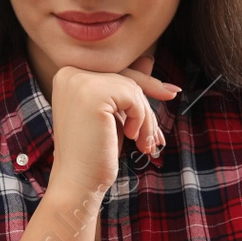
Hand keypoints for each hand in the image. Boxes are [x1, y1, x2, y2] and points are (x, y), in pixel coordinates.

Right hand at [46, 48, 180, 196]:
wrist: (78, 182)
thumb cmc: (94, 153)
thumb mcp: (113, 115)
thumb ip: (124, 87)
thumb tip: (148, 58)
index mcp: (69, 75)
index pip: (114, 71)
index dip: (142, 83)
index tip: (170, 90)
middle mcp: (70, 73)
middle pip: (124, 76)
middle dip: (148, 99)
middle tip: (173, 99)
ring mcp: (79, 81)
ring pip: (132, 87)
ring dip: (146, 117)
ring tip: (145, 142)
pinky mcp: (92, 93)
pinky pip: (133, 96)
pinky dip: (141, 119)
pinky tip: (133, 137)